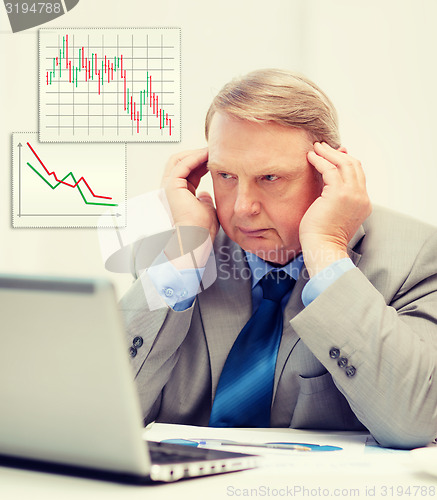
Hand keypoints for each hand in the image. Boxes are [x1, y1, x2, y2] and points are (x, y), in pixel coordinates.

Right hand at [161, 147, 219, 240]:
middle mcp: (171, 190)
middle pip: (180, 163)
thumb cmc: (202, 230)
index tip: (216, 159)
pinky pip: (182, 164)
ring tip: (210, 151)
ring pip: (178, 160)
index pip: (189, 172)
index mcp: (179, 195)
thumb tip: (205, 195)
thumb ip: (205, 200)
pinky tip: (206, 156)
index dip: (202, 163)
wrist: (197, 238)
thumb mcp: (207, 209)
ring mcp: (169, 187)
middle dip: (196, 155)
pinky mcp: (171, 186)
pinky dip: (194, 158)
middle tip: (212, 151)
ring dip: (195, 154)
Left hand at [300, 142, 371, 276]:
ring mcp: (352, 194)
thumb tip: (327, 184)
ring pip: (343, 163)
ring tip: (315, 147)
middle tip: (322, 146)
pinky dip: (320, 160)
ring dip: (328, 153)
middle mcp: (361, 196)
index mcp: (363, 203)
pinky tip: (310, 157)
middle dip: (337, 153)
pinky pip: (329, 169)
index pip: (358, 175)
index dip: (346, 161)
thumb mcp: (334, 213)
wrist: (324, 248)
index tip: (334, 154)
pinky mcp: (339, 193)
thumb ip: (335, 198)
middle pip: (353, 165)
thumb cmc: (323, 236)